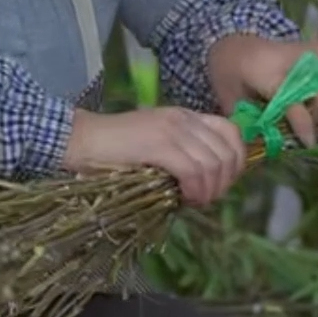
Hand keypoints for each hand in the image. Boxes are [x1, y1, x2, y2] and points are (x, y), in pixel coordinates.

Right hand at [63, 106, 246, 206]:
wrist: (81, 141)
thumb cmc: (114, 151)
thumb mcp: (156, 147)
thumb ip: (182, 154)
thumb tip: (208, 183)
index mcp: (185, 116)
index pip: (231, 132)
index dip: (236, 161)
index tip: (221, 183)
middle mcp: (183, 118)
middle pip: (228, 152)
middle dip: (224, 182)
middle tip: (204, 198)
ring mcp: (172, 130)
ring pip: (214, 164)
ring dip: (209, 190)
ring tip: (191, 200)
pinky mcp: (159, 145)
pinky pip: (194, 171)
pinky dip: (195, 190)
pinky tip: (183, 198)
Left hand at [207, 36, 317, 148]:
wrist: (228, 39)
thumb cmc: (228, 72)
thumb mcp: (228, 98)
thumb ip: (246, 121)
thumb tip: (267, 146)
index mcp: (264, 72)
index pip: (291, 98)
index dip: (304, 122)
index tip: (310, 141)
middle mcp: (288, 57)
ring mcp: (303, 48)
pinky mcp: (313, 45)